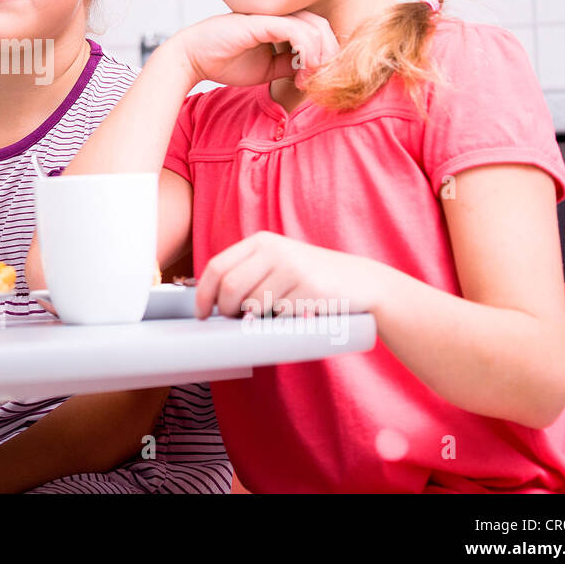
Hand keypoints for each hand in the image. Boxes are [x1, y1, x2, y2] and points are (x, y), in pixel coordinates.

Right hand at [172, 10, 340, 88]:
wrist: (193, 57)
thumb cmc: (224, 61)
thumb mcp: (267, 68)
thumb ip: (288, 65)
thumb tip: (310, 70)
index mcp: (280, 23)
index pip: (317, 30)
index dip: (327, 52)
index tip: (322, 78)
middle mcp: (279, 14)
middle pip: (322, 25)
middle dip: (331, 53)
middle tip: (326, 78)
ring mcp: (271, 15)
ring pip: (315, 26)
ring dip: (321, 54)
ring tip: (314, 76)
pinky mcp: (263, 21)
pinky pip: (296, 31)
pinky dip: (307, 50)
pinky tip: (303, 68)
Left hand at [194, 231, 390, 319]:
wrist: (362, 282)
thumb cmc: (312, 278)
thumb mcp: (278, 262)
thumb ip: (248, 272)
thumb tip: (212, 300)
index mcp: (261, 241)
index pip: (216, 266)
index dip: (203, 294)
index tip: (202, 313)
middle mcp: (274, 250)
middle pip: (229, 288)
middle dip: (226, 311)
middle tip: (234, 320)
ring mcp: (293, 268)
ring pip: (253, 305)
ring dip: (256, 319)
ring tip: (272, 314)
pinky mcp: (310, 289)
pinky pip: (279, 314)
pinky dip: (281, 322)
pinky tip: (294, 315)